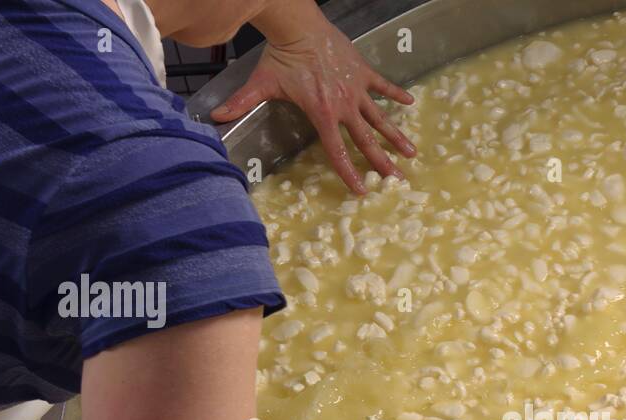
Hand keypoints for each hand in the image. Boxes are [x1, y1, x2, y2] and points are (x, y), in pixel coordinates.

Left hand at [210, 20, 415, 193]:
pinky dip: (396, 93)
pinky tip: (410, 102)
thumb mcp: (263, 83)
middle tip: (397, 181)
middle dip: (382, 163)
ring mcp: (356, 88)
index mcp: (322, 114)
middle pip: (366, 140)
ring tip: (411, 154)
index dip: (349, 173)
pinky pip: (383, 85)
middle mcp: (344, 106)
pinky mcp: (363, 71)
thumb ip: (242, 103)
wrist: (299, 24)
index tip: (362, 190)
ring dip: (396, 136)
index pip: (338, 151)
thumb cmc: (281, 55)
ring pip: (380, 118)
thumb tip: (214, 117)